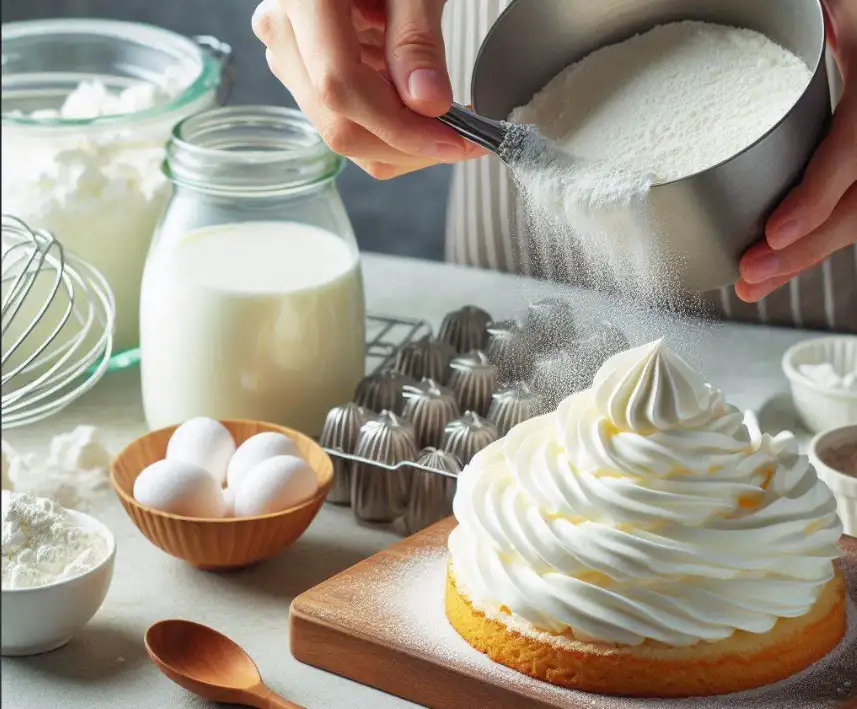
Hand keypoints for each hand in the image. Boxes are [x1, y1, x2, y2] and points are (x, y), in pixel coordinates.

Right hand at [252, 0, 482, 178]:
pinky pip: (344, 122)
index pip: (342, 87)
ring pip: (342, 134)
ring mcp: (289, 58)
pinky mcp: (305, 73)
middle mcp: (283, 34)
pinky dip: (388, 131)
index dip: (401, 128)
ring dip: (400, 146)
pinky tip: (420, 116)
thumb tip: (429, 103)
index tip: (454, 140)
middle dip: (407, 148)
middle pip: (340, 125)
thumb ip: (417, 39)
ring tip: (446, 127)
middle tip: (463, 141)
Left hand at [737, 0, 856, 301]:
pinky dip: (816, 233)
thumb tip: (795, 28)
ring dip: (808, 253)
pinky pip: (850, 199)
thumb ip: (820, 21)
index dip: (818, 195)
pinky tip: (782, 254)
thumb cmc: (850, 6)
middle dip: (805, 248)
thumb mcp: (834, 8)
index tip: (777, 232)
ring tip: (758, 280)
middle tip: (752, 274)